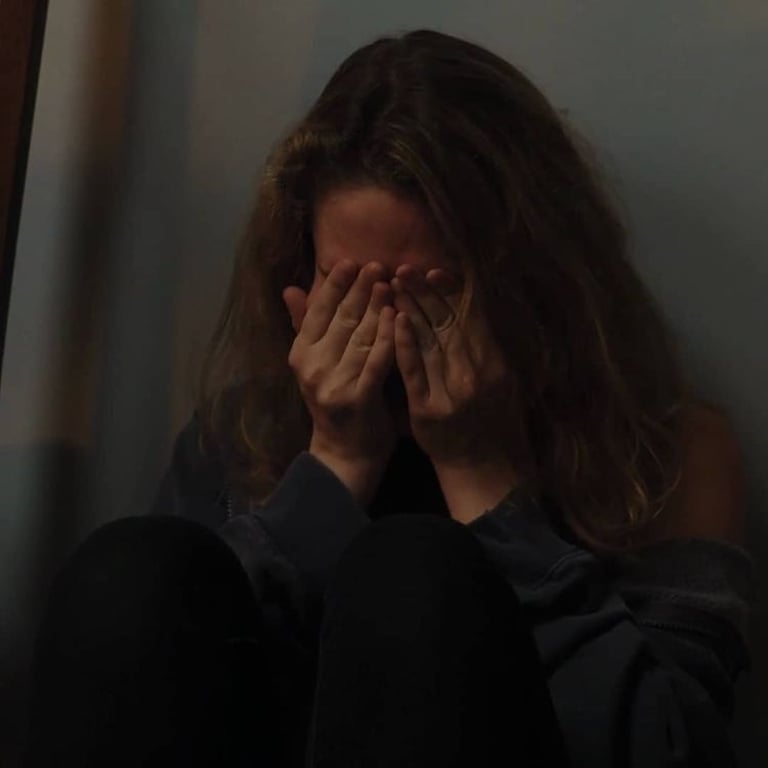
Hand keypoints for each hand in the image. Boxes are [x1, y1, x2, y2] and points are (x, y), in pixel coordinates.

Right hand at [283, 260, 397, 506]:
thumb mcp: (314, 365)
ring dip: (377, 307)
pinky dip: (388, 336)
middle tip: (377, 264)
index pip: (318, 312)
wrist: (345, 454)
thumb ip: (304, 326)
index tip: (350, 261)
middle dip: (360, 289)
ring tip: (390, 283)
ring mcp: (334, 383)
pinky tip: (399, 316)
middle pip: (341, 320)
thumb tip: (290, 289)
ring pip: (360, 336)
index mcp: (301, 355)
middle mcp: (313, 367)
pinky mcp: (358, 397)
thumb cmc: (336, 404)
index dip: (334, 285)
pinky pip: (376, 360)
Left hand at [390, 265, 525, 470]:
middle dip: (425, 293)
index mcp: (494, 360)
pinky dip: (405, 345)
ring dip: (410, 310)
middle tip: (404, 268)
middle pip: (446, 323)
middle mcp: (475, 371)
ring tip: (392, 285)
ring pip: (429, 341)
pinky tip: (393, 322)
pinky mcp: (429, 409)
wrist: (484, 467)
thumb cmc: (492, 421)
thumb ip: (485, 346)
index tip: (434, 270)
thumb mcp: (501, 380)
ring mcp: (452, 390)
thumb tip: (470, 308)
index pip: (470, 316)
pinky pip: (415, 372)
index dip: (451, 291)